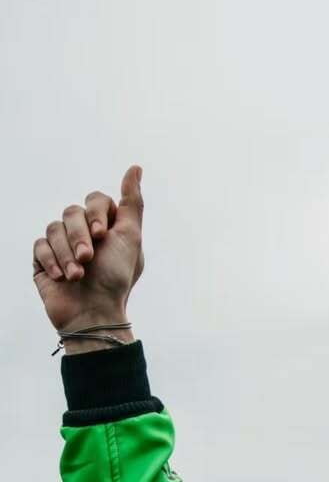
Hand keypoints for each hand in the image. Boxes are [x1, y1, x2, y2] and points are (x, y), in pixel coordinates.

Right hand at [32, 164, 144, 339]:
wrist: (93, 313)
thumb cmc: (116, 279)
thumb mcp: (131, 238)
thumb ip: (132, 203)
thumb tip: (136, 167)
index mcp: (107, 227)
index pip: (96, 199)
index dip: (96, 213)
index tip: (102, 235)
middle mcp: (84, 233)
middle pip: (72, 212)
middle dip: (80, 237)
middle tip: (89, 260)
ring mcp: (62, 246)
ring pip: (54, 227)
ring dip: (67, 254)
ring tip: (77, 276)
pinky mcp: (44, 259)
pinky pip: (40, 245)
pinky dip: (51, 261)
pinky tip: (60, 278)